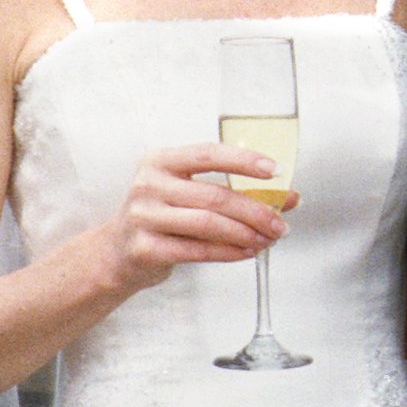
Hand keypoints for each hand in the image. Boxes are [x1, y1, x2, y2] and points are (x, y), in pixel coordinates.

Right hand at [102, 146, 291, 295]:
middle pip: (214, 196)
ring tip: (267, 239)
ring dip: (245, 233)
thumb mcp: (187, 194)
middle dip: (255, 211)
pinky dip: (229, 252)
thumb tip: (287, 197)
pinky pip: (197, 251)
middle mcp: (149, 185)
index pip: (208, 154)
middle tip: (279, 223)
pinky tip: (247, 252)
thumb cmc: (162, 217)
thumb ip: (232, 190)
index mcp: (161, 161)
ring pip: (208, 224)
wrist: (119, 251)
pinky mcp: (146, 248)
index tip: (275, 170)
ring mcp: (145, 216)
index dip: (244, 161)